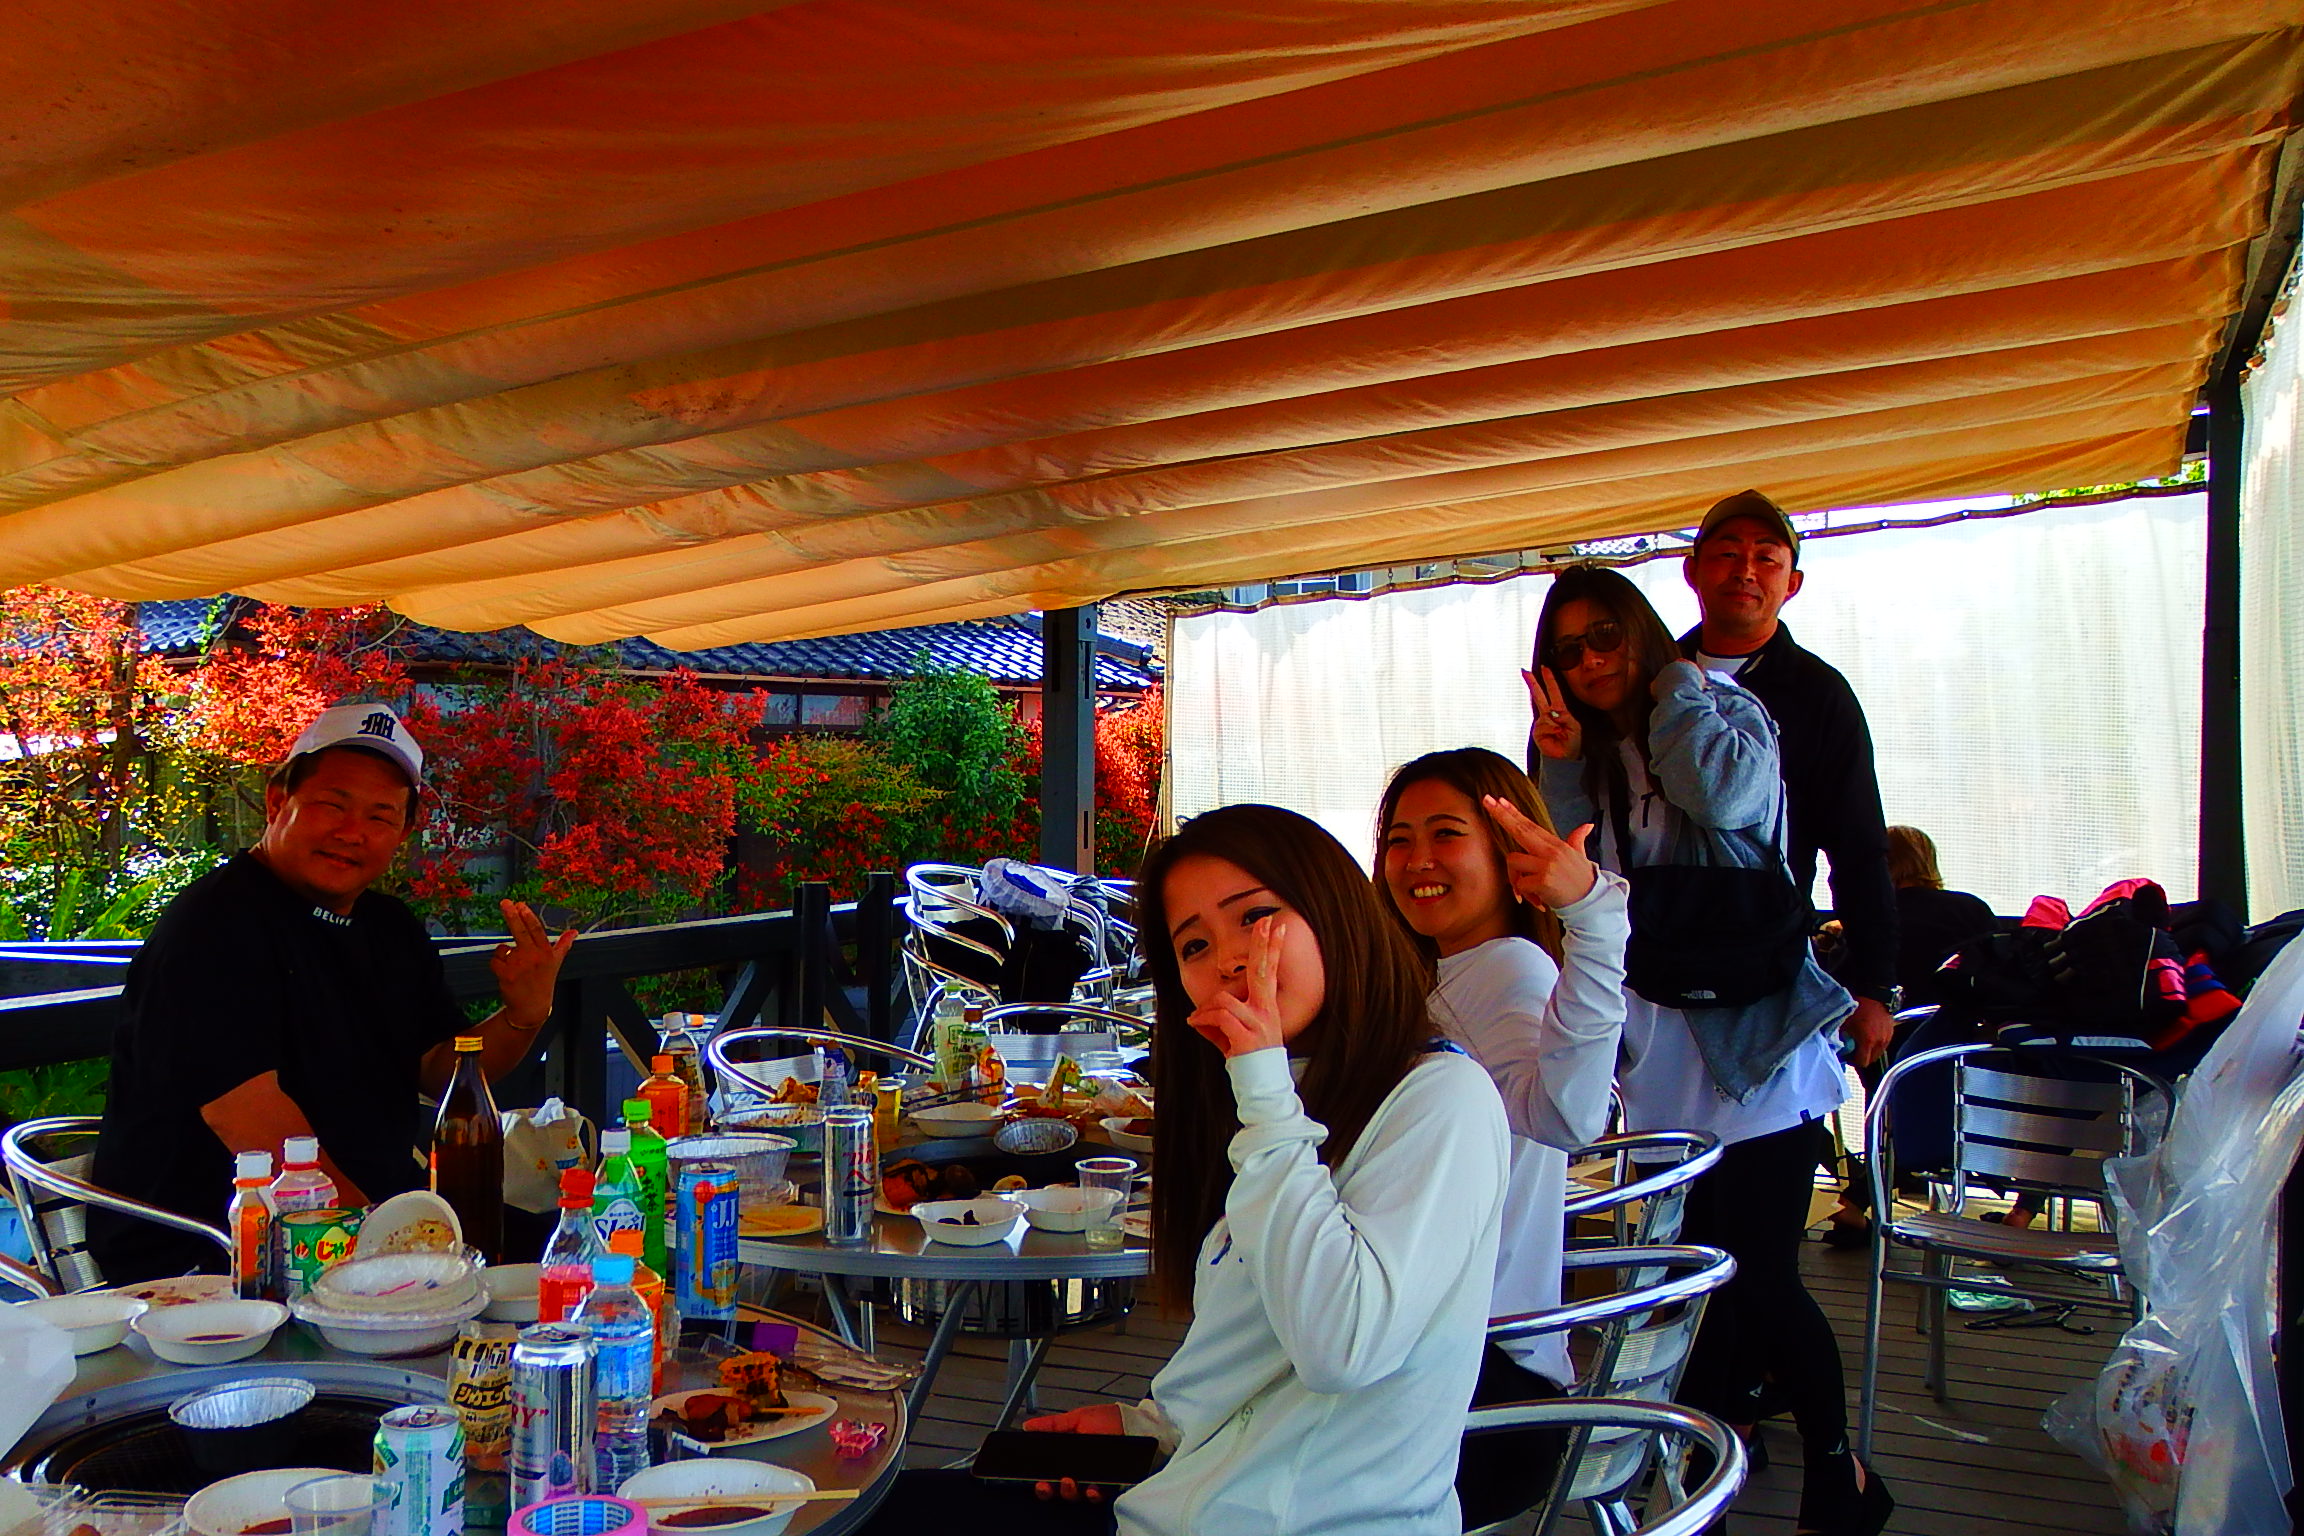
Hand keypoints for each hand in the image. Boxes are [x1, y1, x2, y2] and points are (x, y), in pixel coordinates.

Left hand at [490, 899, 575, 1028]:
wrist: (532, 1007)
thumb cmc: (543, 982)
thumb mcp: (556, 963)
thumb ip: (563, 945)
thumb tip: (574, 931)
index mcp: (546, 953)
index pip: (537, 930)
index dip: (528, 917)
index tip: (520, 904)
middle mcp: (534, 958)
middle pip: (520, 932)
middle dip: (512, 915)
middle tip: (505, 902)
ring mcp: (519, 966)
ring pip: (503, 948)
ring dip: (504, 954)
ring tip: (513, 967)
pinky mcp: (506, 974)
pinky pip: (495, 960)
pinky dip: (497, 964)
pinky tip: (505, 972)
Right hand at [1022, 1404, 1126, 1502]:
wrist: (1137, 1424)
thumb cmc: (1110, 1419)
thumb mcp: (1078, 1418)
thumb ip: (1053, 1424)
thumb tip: (1028, 1426)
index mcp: (1069, 1455)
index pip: (1049, 1473)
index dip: (1041, 1479)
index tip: (1036, 1479)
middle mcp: (1079, 1470)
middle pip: (1058, 1488)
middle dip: (1049, 1490)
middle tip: (1048, 1484)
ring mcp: (1093, 1479)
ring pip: (1075, 1495)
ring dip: (1068, 1492)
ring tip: (1069, 1481)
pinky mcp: (1108, 1485)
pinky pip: (1096, 1496)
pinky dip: (1091, 1494)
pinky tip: (1090, 1488)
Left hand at [1187, 915, 1287, 1057]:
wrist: (1262, 1088)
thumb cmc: (1248, 1063)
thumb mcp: (1234, 1036)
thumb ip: (1221, 1019)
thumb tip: (1198, 1014)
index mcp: (1266, 1008)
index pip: (1270, 972)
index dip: (1272, 949)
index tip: (1277, 927)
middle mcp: (1266, 1013)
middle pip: (1262, 972)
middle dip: (1262, 945)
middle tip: (1265, 922)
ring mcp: (1258, 1024)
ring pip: (1224, 999)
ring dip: (1206, 1009)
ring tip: (1198, 1021)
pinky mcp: (1246, 1037)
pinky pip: (1219, 1017)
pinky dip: (1203, 1020)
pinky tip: (1196, 1025)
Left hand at [1482, 797, 1598, 908]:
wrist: (1592, 902)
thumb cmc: (1583, 881)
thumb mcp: (1581, 856)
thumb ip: (1578, 839)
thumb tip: (1587, 826)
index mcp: (1557, 844)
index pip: (1530, 825)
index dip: (1514, 813)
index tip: (1499, 801)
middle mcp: (1551, 851)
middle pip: (1520, 830)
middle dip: (1501, 815)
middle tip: (1487, 801)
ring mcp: (1547, 865)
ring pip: (1513, 861)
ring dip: (1515, 878)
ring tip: (1530, 891)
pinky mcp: (1543, 881)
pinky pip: (1520, 884)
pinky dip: (1525, 894)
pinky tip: (1539, 900)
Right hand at [1525, 667, 1582, 760]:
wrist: (1564, 758)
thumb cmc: (1571, 743)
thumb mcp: (1574, 727)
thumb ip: (1565, 717)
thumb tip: (1553, 712)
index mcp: (1560, 711)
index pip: (1553, 692)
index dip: (1549, 680)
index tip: (1545, 668)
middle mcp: (1548, 715)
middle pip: (1539, 696)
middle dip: (1533, 683)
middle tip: (1525, 671)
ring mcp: (1541, 723)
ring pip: (1546, 715)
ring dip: (1556, 724)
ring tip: (1561, 734)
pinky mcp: (1537, 731)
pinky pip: (1544, 725)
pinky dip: (1551, 730)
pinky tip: (1555, 736)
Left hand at [1843, 996, 1894, 1067]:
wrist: (1872, 992)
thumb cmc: (1856, 1006)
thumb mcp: (1843, 1023)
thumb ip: (1840, 1038)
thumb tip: (1836, 1048)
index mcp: (1867, 1041)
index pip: (1862, 1062)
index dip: (1853, 1061)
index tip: (1847, 1055)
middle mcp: (1880, 1041)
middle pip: (1871, 1060)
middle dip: (1861, 1057)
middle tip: (1853, 1049)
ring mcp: (1887, 1037)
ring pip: (1878, 1052)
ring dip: (1869, 1050)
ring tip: (1861, 1041)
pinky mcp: (1891, 1031)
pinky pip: (1883, 1044)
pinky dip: (1876, 1043)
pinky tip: (1868, 1034)